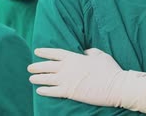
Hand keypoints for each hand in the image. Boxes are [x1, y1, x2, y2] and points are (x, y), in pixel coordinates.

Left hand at [28, 47, 145, 113]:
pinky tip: (39, 90)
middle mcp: (67, 68)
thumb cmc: (110, 70)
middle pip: (47, 66)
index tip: (37, 52)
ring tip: (31, 79)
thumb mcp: (100, 55)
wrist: (115, 86)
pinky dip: (44, 90)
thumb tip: (85, 52)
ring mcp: (67, 80)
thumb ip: (90, 52)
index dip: (44, 52)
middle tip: (30, 67)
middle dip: (37, 66)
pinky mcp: (69, 93)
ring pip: (47, 79)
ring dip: (37, 78)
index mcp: (75, 57)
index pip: (55, 53)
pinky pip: (52, 91)